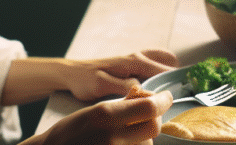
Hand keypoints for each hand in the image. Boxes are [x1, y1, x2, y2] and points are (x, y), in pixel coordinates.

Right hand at [34, 90, 172, 144]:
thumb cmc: (70, 132)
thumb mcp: (94, 111)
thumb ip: (121, 104)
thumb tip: (145, 96)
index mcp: (105, 116)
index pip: (149, 108)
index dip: (163, 101)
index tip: (165, 97)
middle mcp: (112, 138)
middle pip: (154, 127)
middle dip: (154, 118)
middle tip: (148, 114)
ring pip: (147, 144)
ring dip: (143, 137)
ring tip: (126, 134)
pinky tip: (122, 144)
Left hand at [66, 49, 178, 100]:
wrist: (73, 72)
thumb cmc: (86, 79)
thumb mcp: (102, 85)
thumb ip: (123, 86)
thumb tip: (143, 89)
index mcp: (134, 62)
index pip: (163, 72)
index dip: (173, 84)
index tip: (179, 96)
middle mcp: (138, 57)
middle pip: (167, 65)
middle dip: (176, 78)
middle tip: (182, 94)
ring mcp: (137, 58)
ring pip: (164, 60)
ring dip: (172, 72)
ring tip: (177, 88)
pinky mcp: (134, 62)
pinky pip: (156, 62)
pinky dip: (164, 69)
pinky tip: (163, 82)